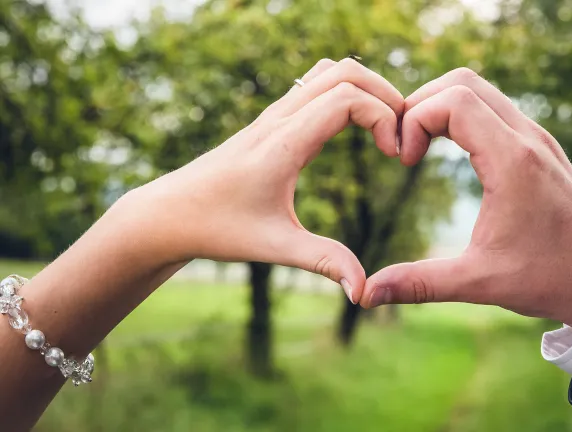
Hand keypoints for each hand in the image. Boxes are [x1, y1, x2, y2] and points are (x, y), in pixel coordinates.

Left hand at [119, 58, 402, 302]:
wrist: (169, 214)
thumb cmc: (217, 229)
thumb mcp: (275, 246)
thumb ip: (324, 263)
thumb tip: (363, 292)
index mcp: (284, 143)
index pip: (346, 98)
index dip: (383, 117)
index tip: (394, 155)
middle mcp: (279, 118)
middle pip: (344, 70)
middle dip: (385, 94)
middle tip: (402, 135)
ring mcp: (273, 114)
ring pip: (329, 70)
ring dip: (366, 88)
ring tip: (385, 128)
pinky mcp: (271, 120)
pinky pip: (315, 84)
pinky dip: (346, 92)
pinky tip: (356, 129)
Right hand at [358, 68, 571, 330]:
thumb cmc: (547, 278)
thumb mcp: (479, 282)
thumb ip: (420, 283)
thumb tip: (367, 294)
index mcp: (512, 162)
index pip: (452, 101)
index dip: (414, 120)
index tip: (404, 161)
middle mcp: (527, 138)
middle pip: (463, 81)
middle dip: (422, 104)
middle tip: (404, 146)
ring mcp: (537, 137)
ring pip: (481, 89)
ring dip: (443, 106)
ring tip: (421, 147)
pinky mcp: (540, 145)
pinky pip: (496, 106)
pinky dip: (464, 115)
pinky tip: (451, 150)